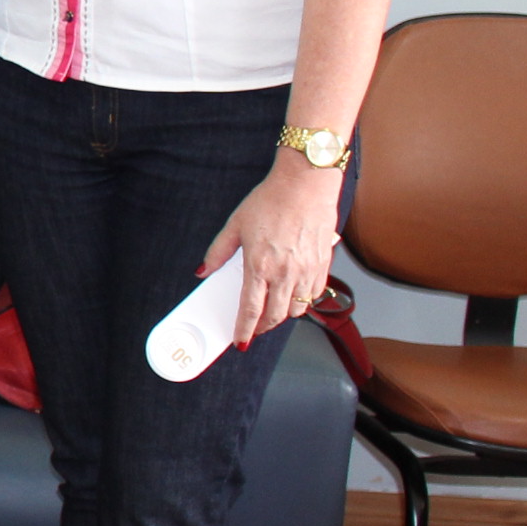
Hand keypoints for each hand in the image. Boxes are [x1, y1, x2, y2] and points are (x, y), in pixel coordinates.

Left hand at [200, 158, 343, 349]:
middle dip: (263, 327)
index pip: (251, 310)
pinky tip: (293, 295)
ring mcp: (307, 271)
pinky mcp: (323, 264)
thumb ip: (218, 251)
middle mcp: (285, 273)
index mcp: (260, 265)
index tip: (240, 342)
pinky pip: (314, 295)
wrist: (306, 184)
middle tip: (254, 328)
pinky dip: (303, 301)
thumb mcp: (235, 224)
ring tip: (273, 311)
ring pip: (297, 310)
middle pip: (275, 316)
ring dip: (283, 315)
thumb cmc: (271, 200)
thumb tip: (203, 271)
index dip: (244, 330)